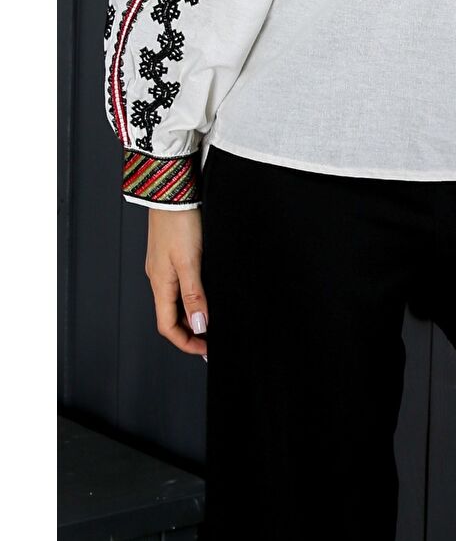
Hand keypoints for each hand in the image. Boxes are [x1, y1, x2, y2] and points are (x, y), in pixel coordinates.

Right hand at [145, 207, 208, 360]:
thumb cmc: (179, 221)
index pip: (167, 326)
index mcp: (160, 283)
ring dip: (191, 313)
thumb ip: (194, 295)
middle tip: (211, 339)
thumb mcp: (190, 262)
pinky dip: (192, 295)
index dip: (185, 342)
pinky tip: (206, 291)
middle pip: (170, 316)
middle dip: (189, 331)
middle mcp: (158, 277)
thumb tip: (197, 326)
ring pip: (175, 300)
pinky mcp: (171, 252)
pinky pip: (179, 283)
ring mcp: (163, 265)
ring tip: (212, 319)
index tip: (205, 350)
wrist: (171, 190)